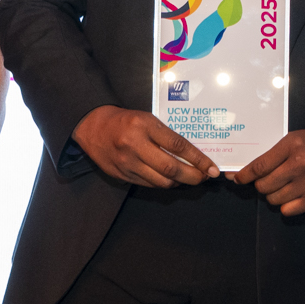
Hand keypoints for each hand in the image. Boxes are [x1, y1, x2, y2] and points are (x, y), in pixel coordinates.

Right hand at [74, 105, 216, 188]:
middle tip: (204, 177)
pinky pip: (148, 184)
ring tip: (189, 178)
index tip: (212, 168)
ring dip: (179, 182)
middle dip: (192, 176)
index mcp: (144, 125)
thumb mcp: (147, 119)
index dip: (198, 159)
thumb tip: (192, 154)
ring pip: (161, 181)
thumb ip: (166, 135)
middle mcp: (135, 145)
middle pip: (171, 168)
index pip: (178, 146)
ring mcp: (127, 162)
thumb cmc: (126, 120)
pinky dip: (163, 183)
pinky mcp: (121, 175)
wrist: (93, 127)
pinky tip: (170, 179)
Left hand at [229, 127, 304, 215]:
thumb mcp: (294, 139)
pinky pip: (289, 210)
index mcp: (292, 147)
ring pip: (274, 199)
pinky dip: (285, 205)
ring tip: (279, 187)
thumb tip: (249, 170)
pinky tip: (289, 196)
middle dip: (260, 184)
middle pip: (264, 185)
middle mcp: (300, 166)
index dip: (244, 175)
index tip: (237, 178)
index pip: (259, 166)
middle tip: (265, 180)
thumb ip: (273, 154)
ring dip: (272, 194)